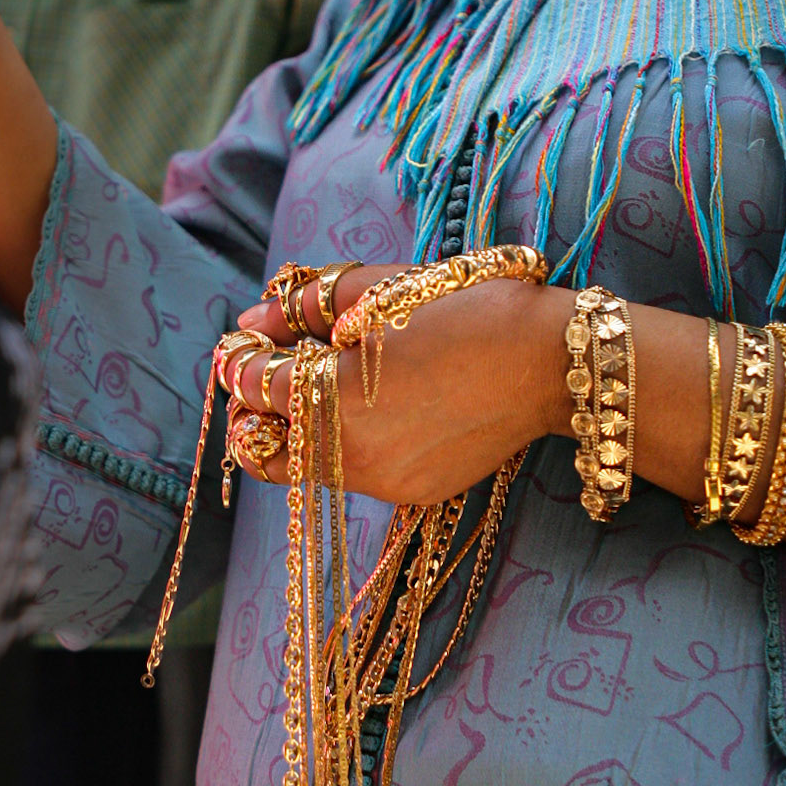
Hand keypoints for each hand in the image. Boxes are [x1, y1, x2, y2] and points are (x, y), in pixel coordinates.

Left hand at [223, 265, 566, 504]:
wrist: (547, 361)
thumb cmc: (465, 311)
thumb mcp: (376, 292)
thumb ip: (302, 309)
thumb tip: (251, 323)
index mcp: (330, 396)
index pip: (249, 386)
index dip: (238, 358)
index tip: (248, 342)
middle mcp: (347, 453)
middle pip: (259, 450)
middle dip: (252, 413)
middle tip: (272, 376)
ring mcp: (382, 482)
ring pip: (306, 467)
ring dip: (299, 431)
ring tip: (330, 385)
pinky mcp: (413, 493)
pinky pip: (357, 474)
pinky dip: (348, 444)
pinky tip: (381, 406)